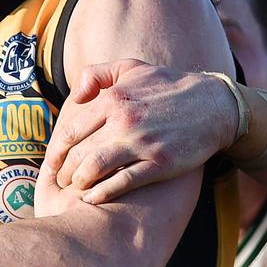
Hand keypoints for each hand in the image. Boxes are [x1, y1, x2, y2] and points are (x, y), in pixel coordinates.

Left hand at [45, 59, 236, 203]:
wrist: (215, 105)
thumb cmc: (168, 85)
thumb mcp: (132, 67)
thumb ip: (97, 74)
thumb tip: (75, 95)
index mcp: (113, 99)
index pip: (71, 130)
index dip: (56, 150)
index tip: (52, 162)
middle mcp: (124, 121)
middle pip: (79, 152)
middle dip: (64, 170)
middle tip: (60, 181)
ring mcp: (142, 143)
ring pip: (96, 168)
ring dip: (80, 182)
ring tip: (75, 190)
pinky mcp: (160, 164)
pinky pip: (123, 183)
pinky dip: (103, 193)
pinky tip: (93, 199)